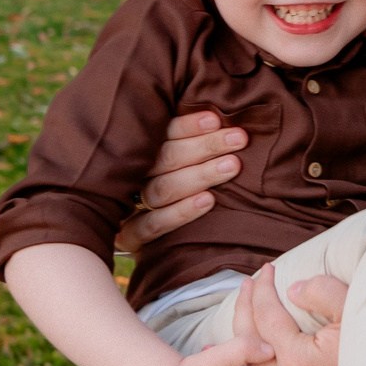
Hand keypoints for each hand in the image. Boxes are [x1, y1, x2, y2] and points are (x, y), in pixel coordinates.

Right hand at [116, 111, 248, 254]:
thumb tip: (223, 120)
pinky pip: (151, 227)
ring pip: (162, 189)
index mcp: (139, 154)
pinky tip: (208, 201)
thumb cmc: (179, 186)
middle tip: (238, 139)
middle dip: (205, 146)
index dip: (187, 127)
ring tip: (232, 166)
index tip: (215, 120)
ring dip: (199, 176)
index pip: (161, 134)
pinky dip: (179, 213)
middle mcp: (130, 178)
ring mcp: (127, 209)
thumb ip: (193, 143)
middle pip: (165, 159)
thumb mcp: (182, 161)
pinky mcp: (130, 238)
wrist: (152, 245)